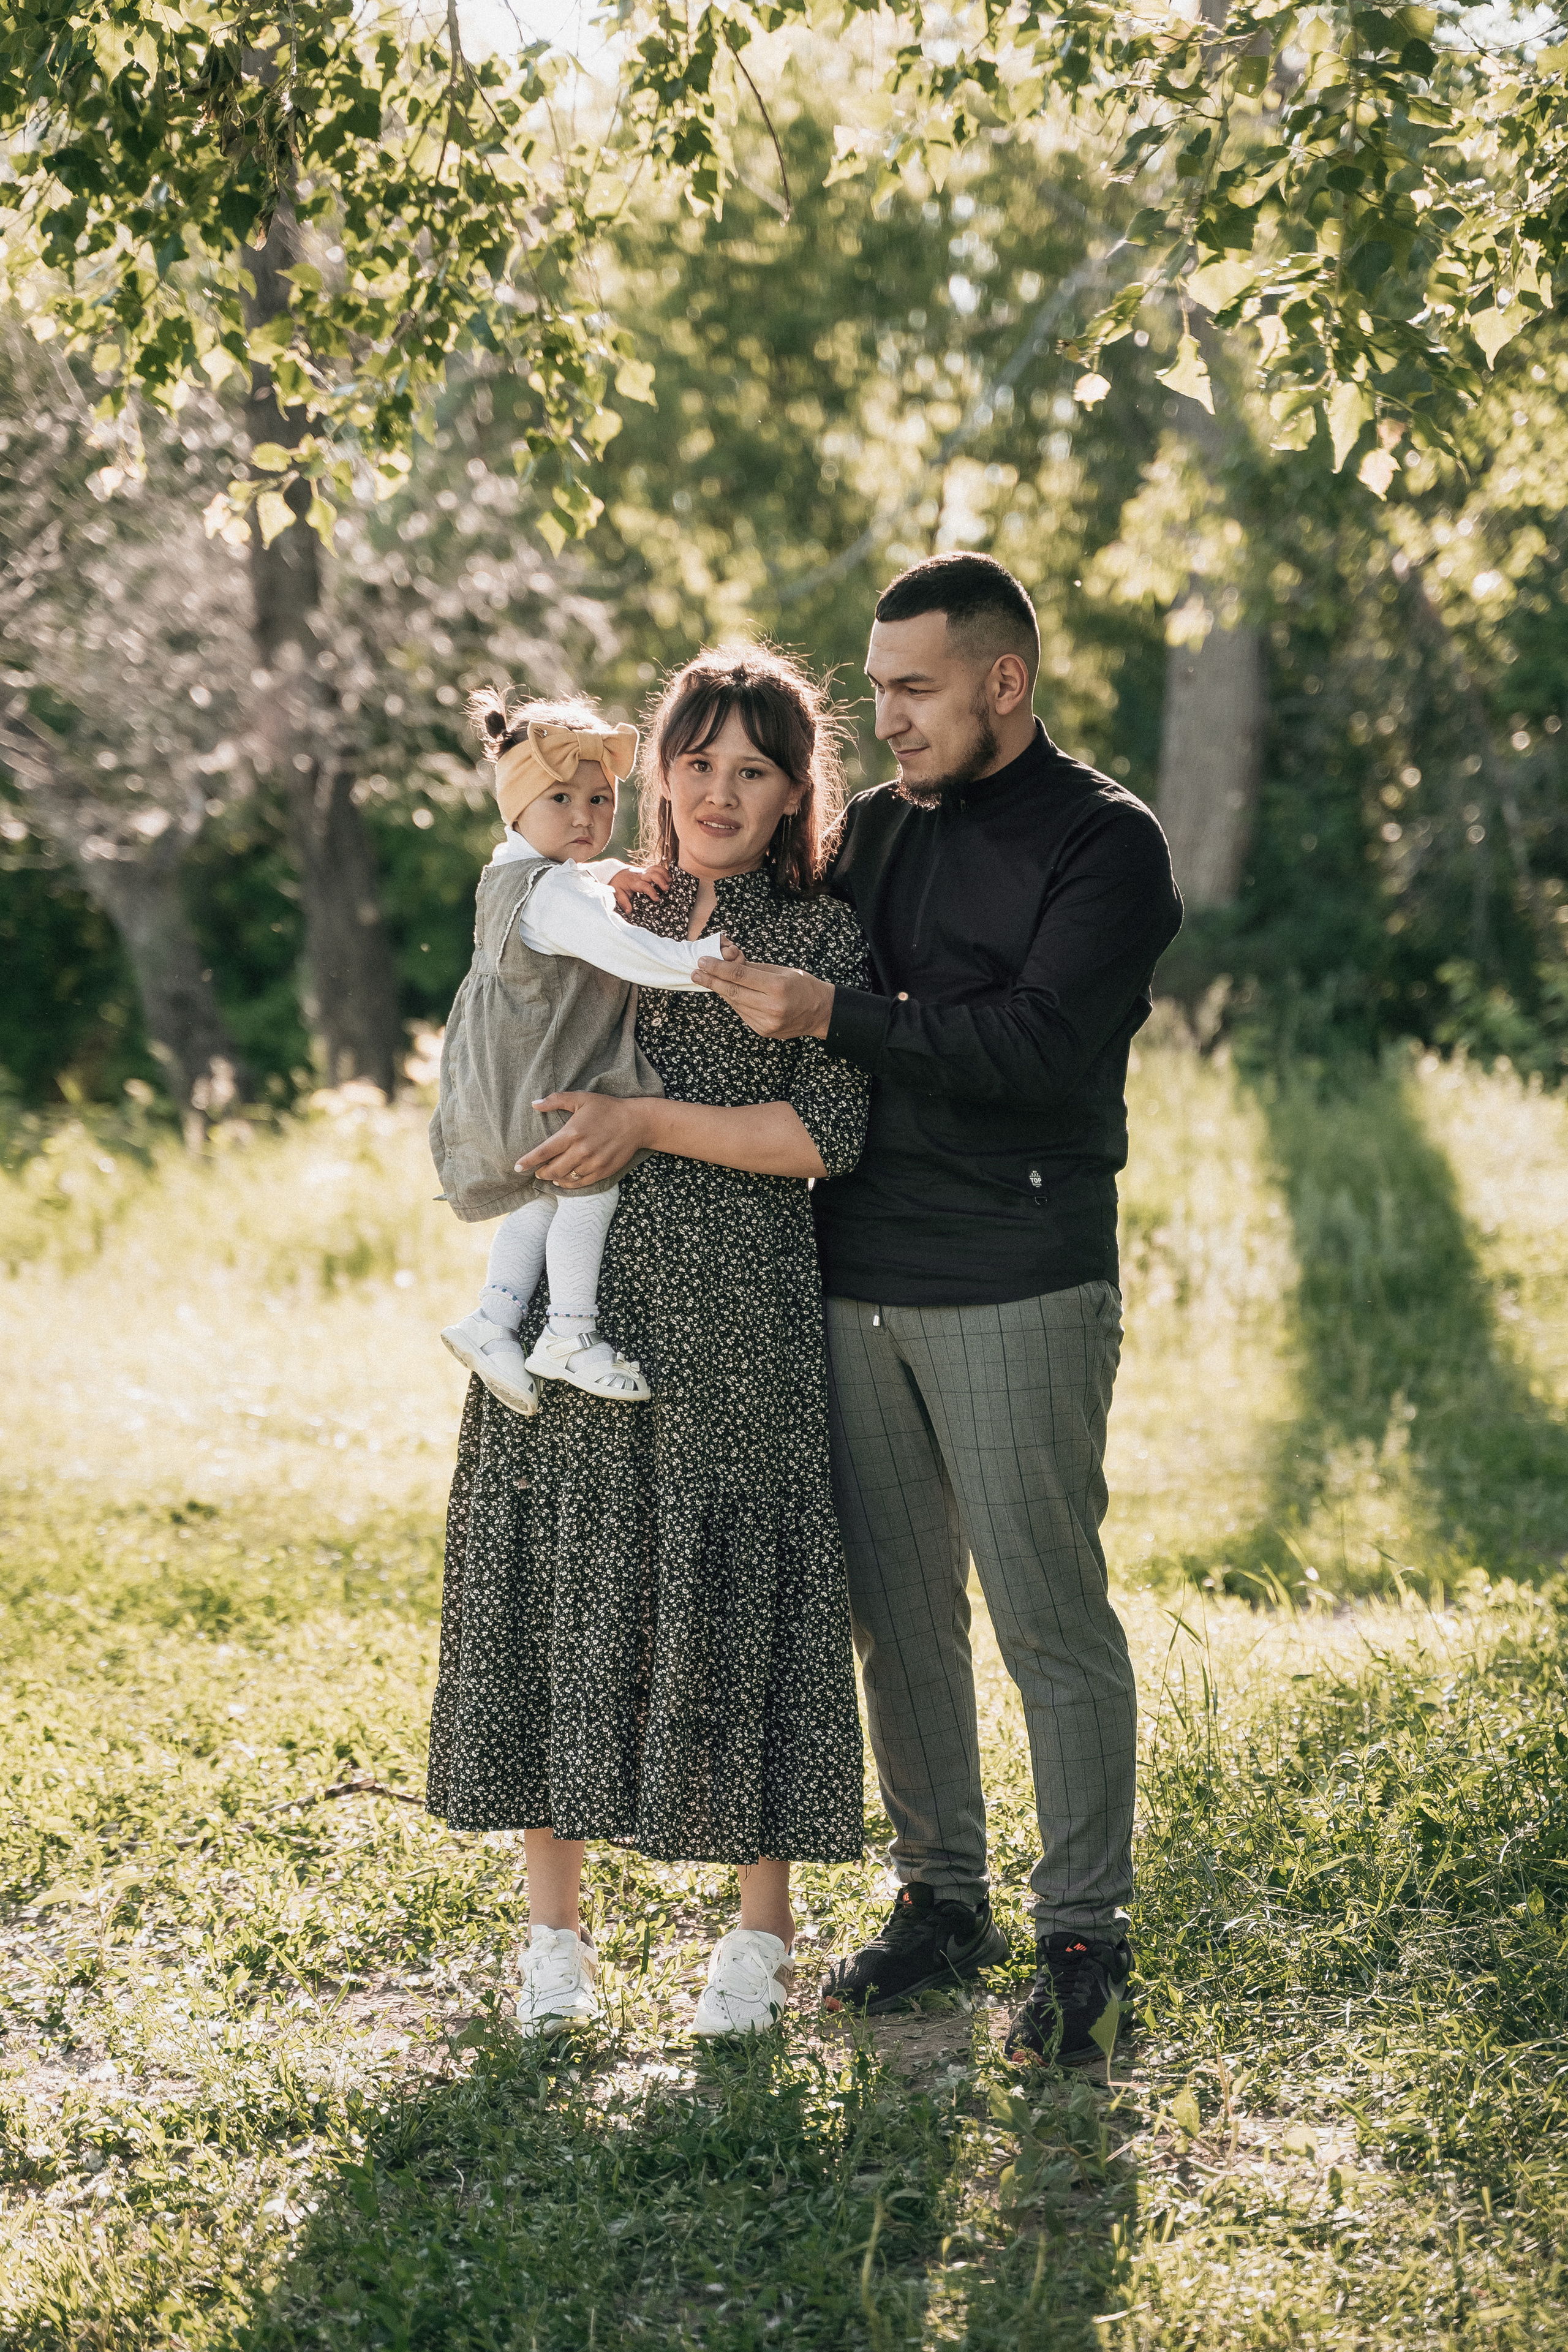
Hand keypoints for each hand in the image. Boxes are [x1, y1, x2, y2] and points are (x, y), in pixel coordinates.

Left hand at [516, 1092, 648, 1185]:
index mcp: (572, 1133)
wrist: (636, 1122)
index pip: (544, 1151)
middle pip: (553, 1169)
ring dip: (554, 1178)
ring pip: (566, 1177)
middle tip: (536, 1171)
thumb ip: (556, 1100)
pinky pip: (581, 1183)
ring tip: (550, 1175)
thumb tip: (534, 1104)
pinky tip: (564, 1180)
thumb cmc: (607, 1108)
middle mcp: (581, 1150)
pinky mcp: (602, 1171)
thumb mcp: (581, 1098)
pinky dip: (569, 1184)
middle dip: (540, 1172)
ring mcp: (592, 1163)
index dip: (528, 1161)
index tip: (517, 1167)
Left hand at [608, 861, 670, 913]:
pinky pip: (657, 868)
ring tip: (670, 881)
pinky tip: (669, 877)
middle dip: (661, 880)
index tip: (657, 899)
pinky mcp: (647, 871)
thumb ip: (623, 902)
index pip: (644, 885)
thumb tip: (628, 911)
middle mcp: (639, 875)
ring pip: (655, 868)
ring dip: (664, 873)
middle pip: (652, 873)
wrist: (615, 873)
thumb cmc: (618, 885)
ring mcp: (644, 871)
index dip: (651, 892)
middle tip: (666, 889)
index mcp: (633, 882)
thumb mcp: (617, 894)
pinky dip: (664, 871)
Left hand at [694, 948, 833, 1040]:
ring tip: (707, 979)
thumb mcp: (782, 971)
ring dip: (720, 991)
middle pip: (733, 992)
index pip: (740, 976)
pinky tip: (728, 993)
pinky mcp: (763, 1031)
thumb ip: (754, 969)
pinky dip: (734, 1001)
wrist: (821, 1013)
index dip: (718, 968)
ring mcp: (767, 1022)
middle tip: (695, 973)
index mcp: (778, 987)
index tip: (703, 961)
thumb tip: (727, 962)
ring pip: (735, 1003)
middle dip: (711, 981)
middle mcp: (771, 1007)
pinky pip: (742, 1013)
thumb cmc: (803, 986)